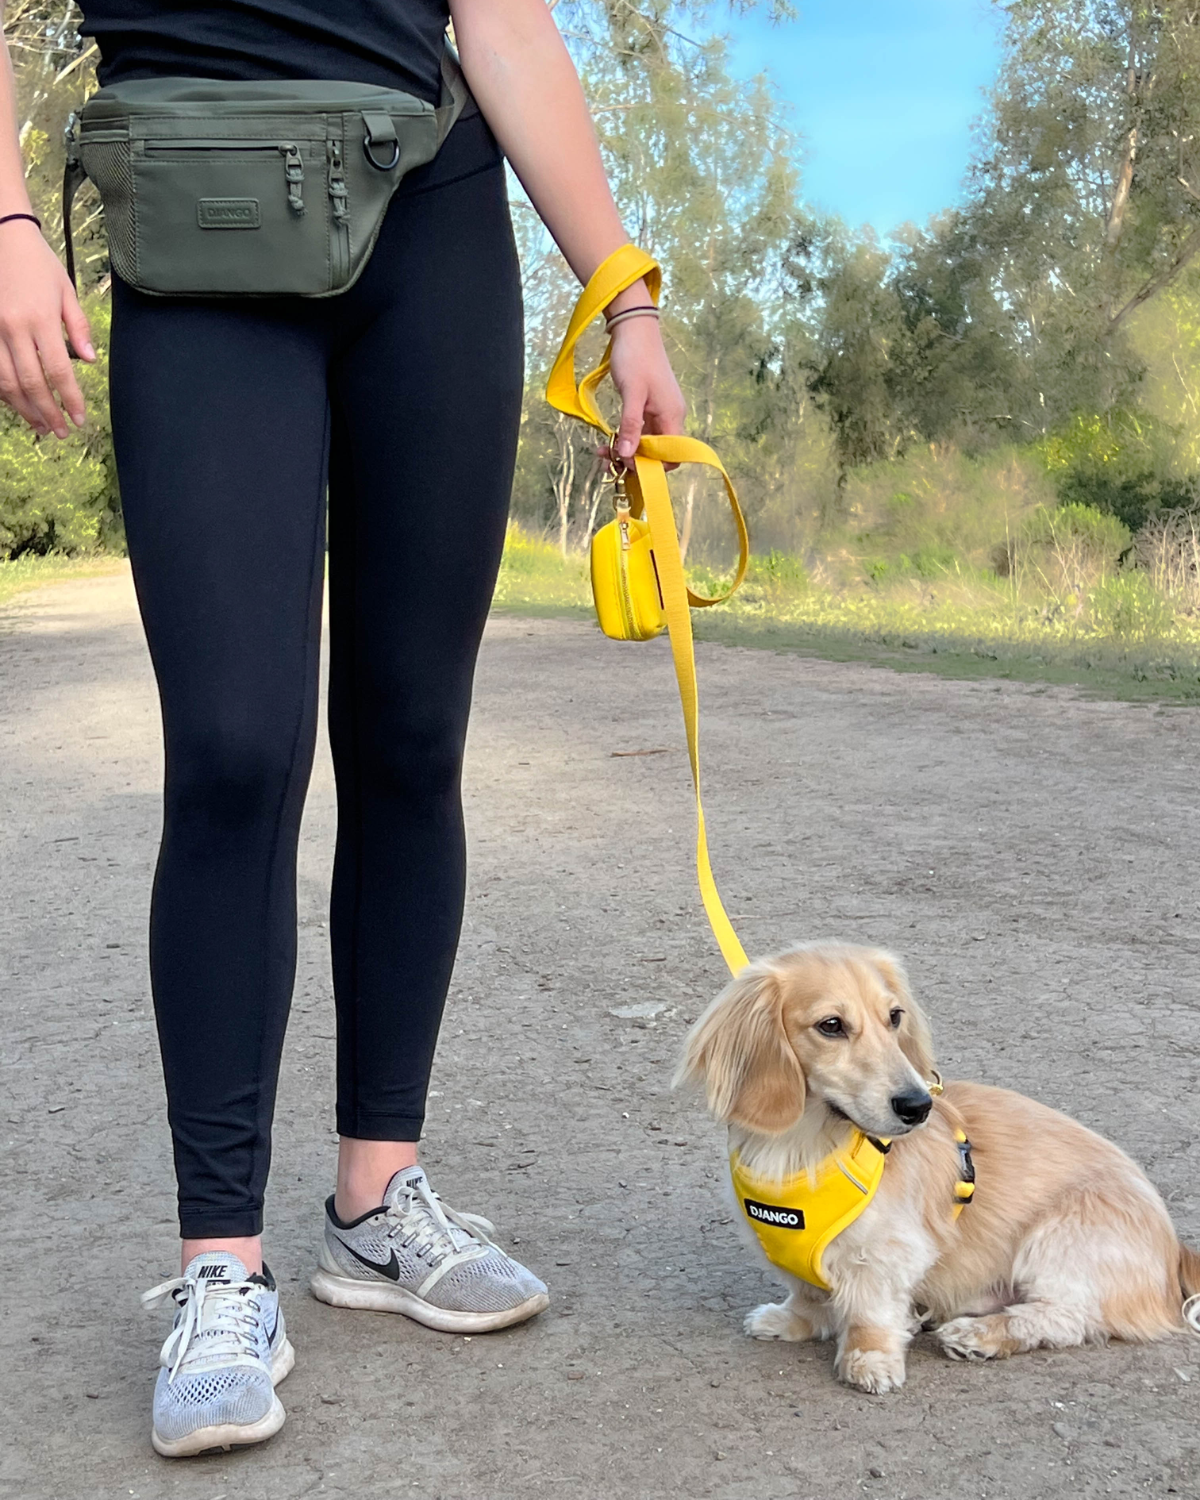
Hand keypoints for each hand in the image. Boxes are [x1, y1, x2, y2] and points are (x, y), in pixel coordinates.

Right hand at [0, 221, 93, 437]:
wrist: (1, 236)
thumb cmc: (38, 263)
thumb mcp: (66, 291)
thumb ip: (79, 328)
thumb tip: (89, 361)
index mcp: (41, 319)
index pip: (59, 370)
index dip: (69, 398)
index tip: (79, 418)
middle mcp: (14, 328)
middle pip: (31, 382)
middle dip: (47, 412)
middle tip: (61, 432)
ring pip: (7, 381)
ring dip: (24, 408)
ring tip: (41, 425)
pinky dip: (4, 391)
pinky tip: (17, 403)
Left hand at [605, 314, 685, 471]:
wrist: (634, 329)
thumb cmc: (635, 357)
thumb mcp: (632, 393)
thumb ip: (631, 425)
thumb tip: (628, 454)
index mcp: (673, 415)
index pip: (672, 455)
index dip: (652, 464)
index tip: (627, 461)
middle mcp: (670, 417)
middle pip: (658, 452)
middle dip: (635, 460)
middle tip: (609, 459)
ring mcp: (660, 412)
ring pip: (647, 443)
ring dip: (627, 450)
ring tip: (603, 452)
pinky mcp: (649, 407)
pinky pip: (640, 431)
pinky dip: (626, 437)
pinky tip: (609, 440)